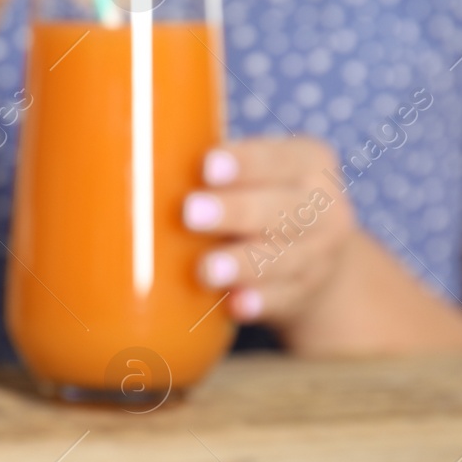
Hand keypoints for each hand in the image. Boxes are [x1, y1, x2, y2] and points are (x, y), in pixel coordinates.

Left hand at [181, 138, 356, 325]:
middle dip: (234, 211)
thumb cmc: (265, 196)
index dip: (244, 163)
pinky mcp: (304, 294)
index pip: (279, 157)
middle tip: (190, 212)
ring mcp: (317, 255)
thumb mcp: (259, 170)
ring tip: (206, 269)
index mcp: (308, 162)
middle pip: (280, 210)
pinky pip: (283, 299)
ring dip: (242, 264)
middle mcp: (322, 208)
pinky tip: (236, 306)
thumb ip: (217, 164)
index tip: (206, 166)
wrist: (318, 256)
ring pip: (283, 259)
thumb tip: (139, 155)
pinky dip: (259, 302)